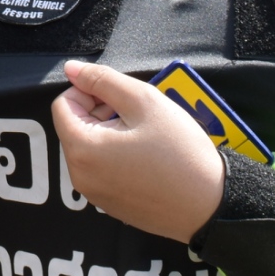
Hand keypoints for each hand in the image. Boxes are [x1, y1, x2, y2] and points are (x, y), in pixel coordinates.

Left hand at [50, 60, 225, 241]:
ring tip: (145, 135)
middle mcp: (81, 177)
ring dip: (111, 132)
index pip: (63, 104)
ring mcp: (95, 195)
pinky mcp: (112, 206)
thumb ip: (102, 80)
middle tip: (138, 115)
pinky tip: (148, 156)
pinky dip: (118, 156)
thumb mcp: (143, 101)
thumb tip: (72, 69)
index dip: (91, 92)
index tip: (121, 98)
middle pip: (75, 126)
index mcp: (82, 149)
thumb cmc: (179, 150)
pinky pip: (103, 170)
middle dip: (101, 112)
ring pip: (90, 147)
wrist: (211, 204)